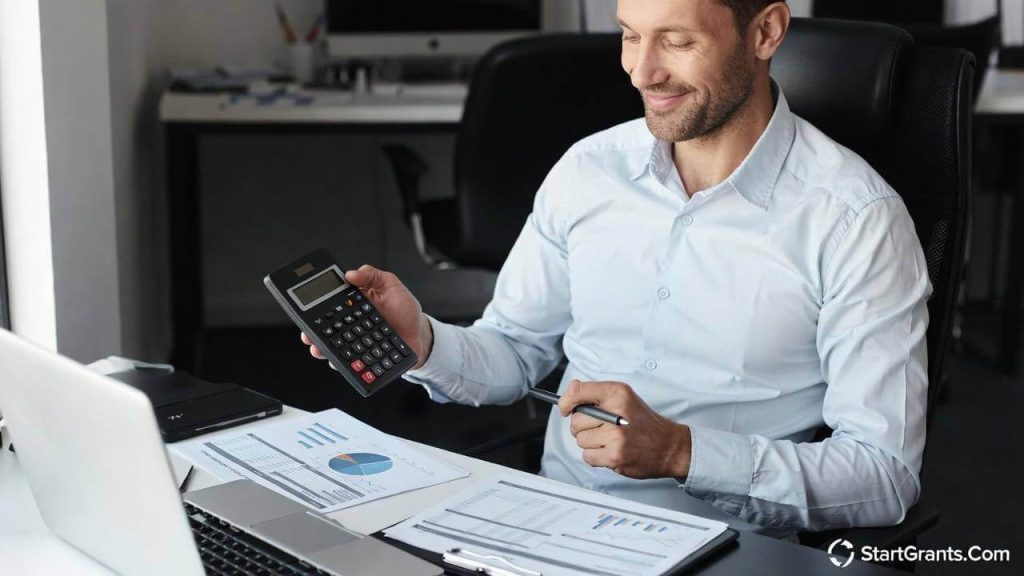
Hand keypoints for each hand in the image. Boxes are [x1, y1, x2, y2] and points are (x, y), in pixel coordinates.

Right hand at [300, 264, 433, 368]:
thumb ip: (371, 274)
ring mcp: (355, 343)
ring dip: (321, 349)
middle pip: (324, 330)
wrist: (420, 334)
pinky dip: (341, 364)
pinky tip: (338, 362)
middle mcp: (351, 326)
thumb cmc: (405, 310)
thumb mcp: (390, 284)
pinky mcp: (363, 359)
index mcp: (353, 306)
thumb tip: (351, 273)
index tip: (307, 308)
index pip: (329, 306)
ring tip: (318, 349)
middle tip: (308, 334)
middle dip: (311, 333)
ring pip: (331, 348)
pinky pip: (348, 364)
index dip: (316, 309)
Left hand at [559, 379, 691, 479]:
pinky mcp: (614, 456)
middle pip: (576, 420)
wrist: (669, 447)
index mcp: (618, 393)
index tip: (565, 408)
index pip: (578, 392)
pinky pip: (587, 456)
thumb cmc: (644, 423)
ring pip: (580, 440)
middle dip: (583, 426)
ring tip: (609, 440)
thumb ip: (597, 393)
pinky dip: (595, 456)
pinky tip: (610, 451)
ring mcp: (615, 436)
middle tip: (601, 428)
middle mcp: (616, 412)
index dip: (566, 402)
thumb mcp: (624, 397)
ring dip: (590, 443)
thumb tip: (570, 391)